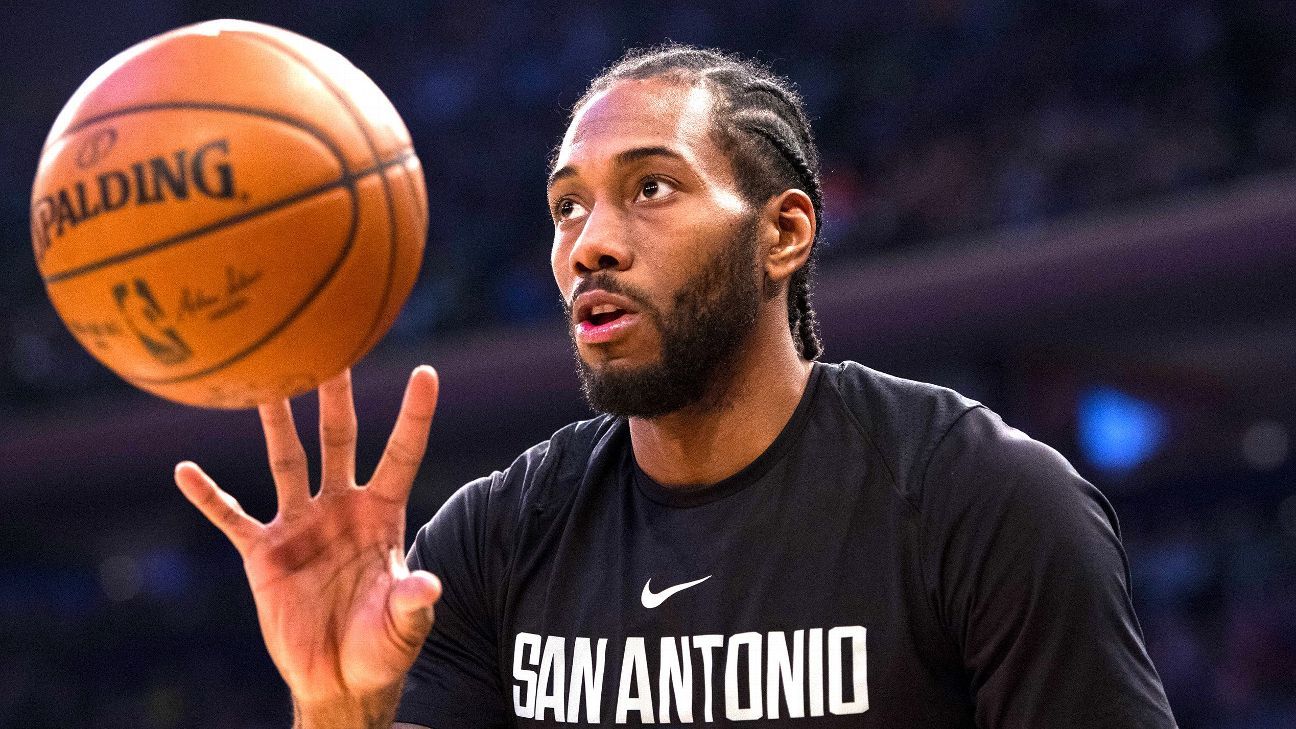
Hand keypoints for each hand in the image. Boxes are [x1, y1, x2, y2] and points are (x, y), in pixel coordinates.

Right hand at [174, 367, 442, 709]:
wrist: (338, 679)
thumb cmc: (381, 646)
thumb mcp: (403, 625)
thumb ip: (413, 602)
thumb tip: (428, 584)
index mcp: (382, 514)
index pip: (401, 455)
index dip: (414, 416)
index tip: (425, 372)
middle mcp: (341, 507)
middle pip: (339, 439)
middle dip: (335, 395)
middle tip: (332, 344)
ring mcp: (300, 525)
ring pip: (286, 460)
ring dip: (275, 423)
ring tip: (261, 381)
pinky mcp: (263, 553)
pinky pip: (231, 518)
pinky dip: (209, 496)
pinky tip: (184, 469)